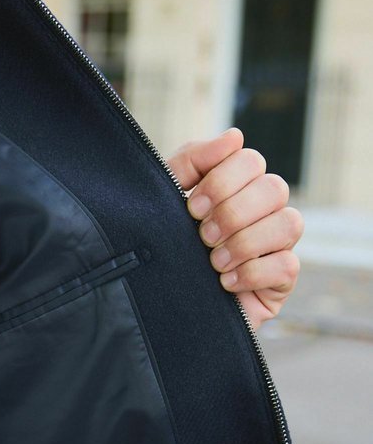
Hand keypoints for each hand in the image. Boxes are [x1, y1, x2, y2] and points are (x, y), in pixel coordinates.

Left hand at [166, 127, 303, 331]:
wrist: (154, 307)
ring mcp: (276, 246)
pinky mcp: (279, 283)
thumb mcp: (165, 199)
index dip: (223, 181)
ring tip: (213, 262)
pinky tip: (224, 284)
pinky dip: (252, 273)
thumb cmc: (162, 246)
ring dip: (245, 242)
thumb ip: (192, 162)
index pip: (251, 161)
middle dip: (233, 212)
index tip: (191, 207)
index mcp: (237, 187)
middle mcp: (262, 212)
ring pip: (289, 224)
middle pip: (275, 188)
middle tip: (202, 235)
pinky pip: (287, 266)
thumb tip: (235, 136)